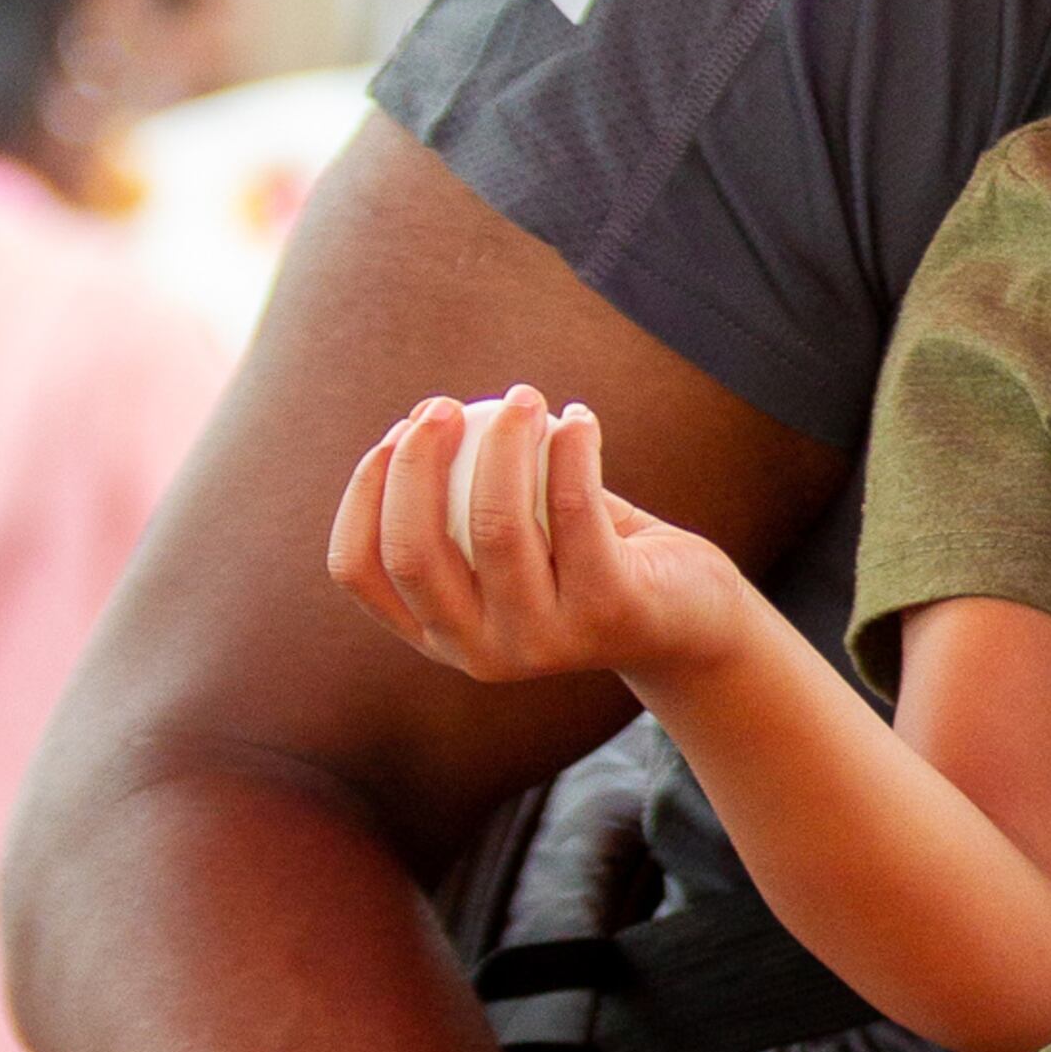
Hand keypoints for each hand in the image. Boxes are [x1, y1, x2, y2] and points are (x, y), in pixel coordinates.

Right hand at [327, 392, 751, 702]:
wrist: (691, 618)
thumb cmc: (587, 561)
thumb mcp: (513, 541)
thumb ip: (464, 495)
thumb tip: (420, 416)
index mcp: (437, 634)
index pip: (359, 569)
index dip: (364, 490)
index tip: (396, 430)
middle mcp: (478, 653)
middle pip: (414, 551)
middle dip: (417, 461)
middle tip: (445, 406)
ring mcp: (542, 643)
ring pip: (497, 527)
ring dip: (504, 440)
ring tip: (525, 397)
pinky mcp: (607, 613)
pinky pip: (575, 510)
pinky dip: (572, 449)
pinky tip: (579, 418)